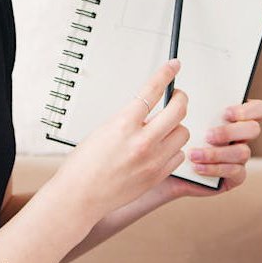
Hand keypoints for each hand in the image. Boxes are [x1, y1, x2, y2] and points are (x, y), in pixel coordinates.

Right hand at [48, 60, 189, 223]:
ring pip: (182, 133)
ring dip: (176, 126)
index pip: (152, 90)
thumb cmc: (83, 165)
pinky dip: (173, 148)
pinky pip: (178, 155)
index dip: (166, 74)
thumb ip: (129, 119)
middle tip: (177, 96)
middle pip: (178, 110)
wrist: (79, 196)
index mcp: (123, 124)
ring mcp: (152, 161)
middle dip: (181, 98)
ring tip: (164, 128)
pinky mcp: (157, 176)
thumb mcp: (104, 130)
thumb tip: (149, 109)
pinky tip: (161, 148)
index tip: (173, 66)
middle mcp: (141, 142)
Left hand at [164, 99, 261, 198]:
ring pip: (243, 152)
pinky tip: (197, 167)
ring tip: (193, 154)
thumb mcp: (177, 116)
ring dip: (217, 153)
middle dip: (231, 132)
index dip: (249, 109)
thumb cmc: (171, 136)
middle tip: (208, 135)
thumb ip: (186, 103)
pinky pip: (236, 172)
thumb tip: (185, 92)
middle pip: (254, 129)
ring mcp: (239, 157)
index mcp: (234, 116)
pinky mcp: (234, 176)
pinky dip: (215, 168)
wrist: (161, 165)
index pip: (259, 109)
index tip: (225, 113)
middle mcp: (241, 135)